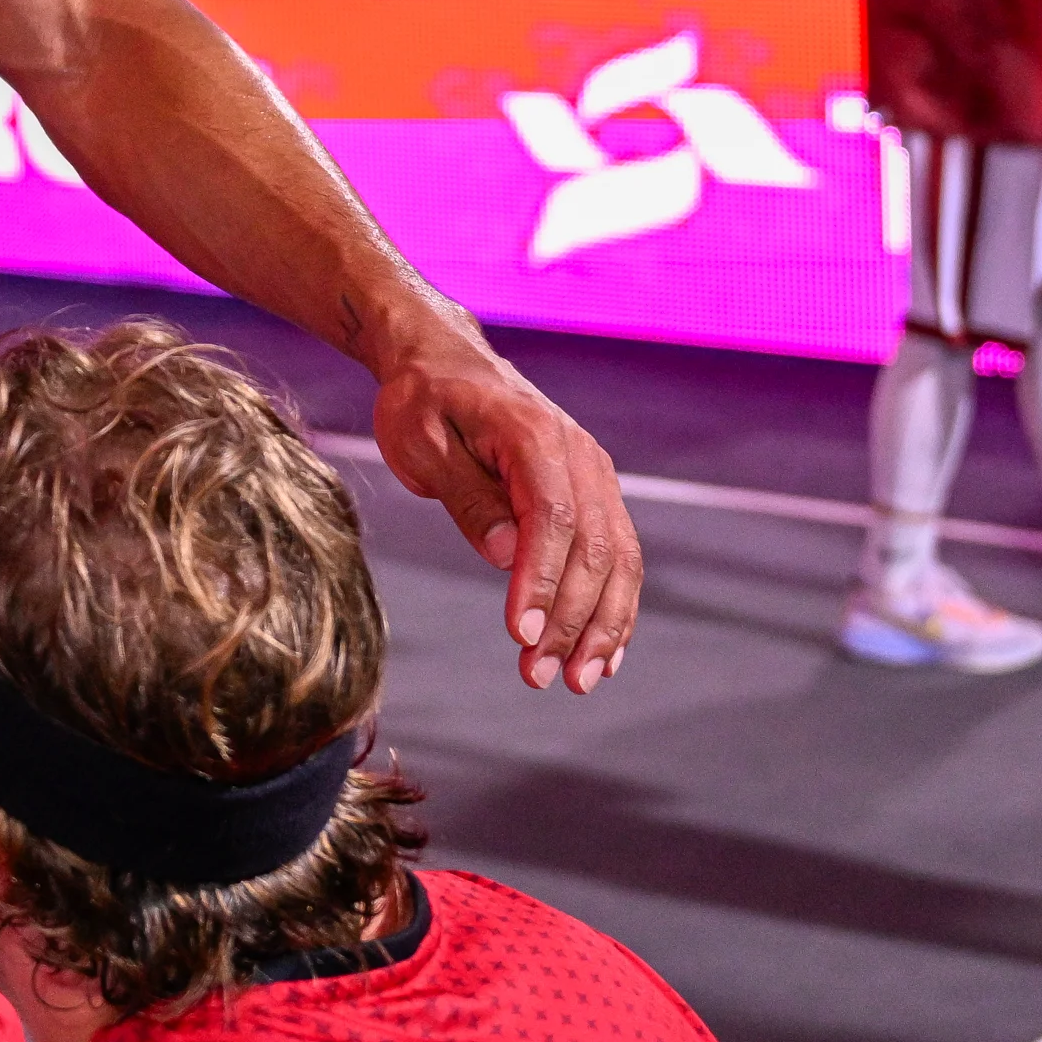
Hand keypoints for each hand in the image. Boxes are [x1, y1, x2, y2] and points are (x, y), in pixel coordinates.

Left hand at [364, 310, 641, 691]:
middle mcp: (579, 454)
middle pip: (594, 546)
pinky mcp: (595, 493)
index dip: (542, 582)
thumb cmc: (425, 401)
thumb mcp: (422, 443)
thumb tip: (504, 556)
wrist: (446, 360)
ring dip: (602, 625)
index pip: (552, 518)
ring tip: (578, 681)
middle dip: (572, 619)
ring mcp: (595, 474)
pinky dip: (615, 607)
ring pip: (618, 558)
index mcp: (534, 435)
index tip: (522, 637)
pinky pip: (618, 555)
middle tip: (541, 676)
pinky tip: (604, 655)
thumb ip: (466, 498)